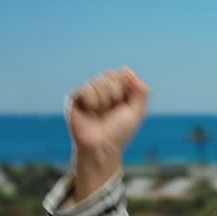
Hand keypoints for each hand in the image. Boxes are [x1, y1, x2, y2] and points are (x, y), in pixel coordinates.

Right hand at [66, 66, 148, 200]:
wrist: (102, 146)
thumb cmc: (120, 131)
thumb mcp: (137, 111)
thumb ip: (141, 90)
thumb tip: (126, 69)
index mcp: (118, 91)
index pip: (122, 74)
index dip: (126, 89)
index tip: (124, 104)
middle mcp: (103, 90)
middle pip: (111, 75)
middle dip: (116, 93)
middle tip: (112, 110)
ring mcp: (88, 93)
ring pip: (99, 82)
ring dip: (105, 100)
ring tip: (100, 113)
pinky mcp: (75, 97)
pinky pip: (87, 89)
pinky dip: (93, 102)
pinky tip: (90, 112)